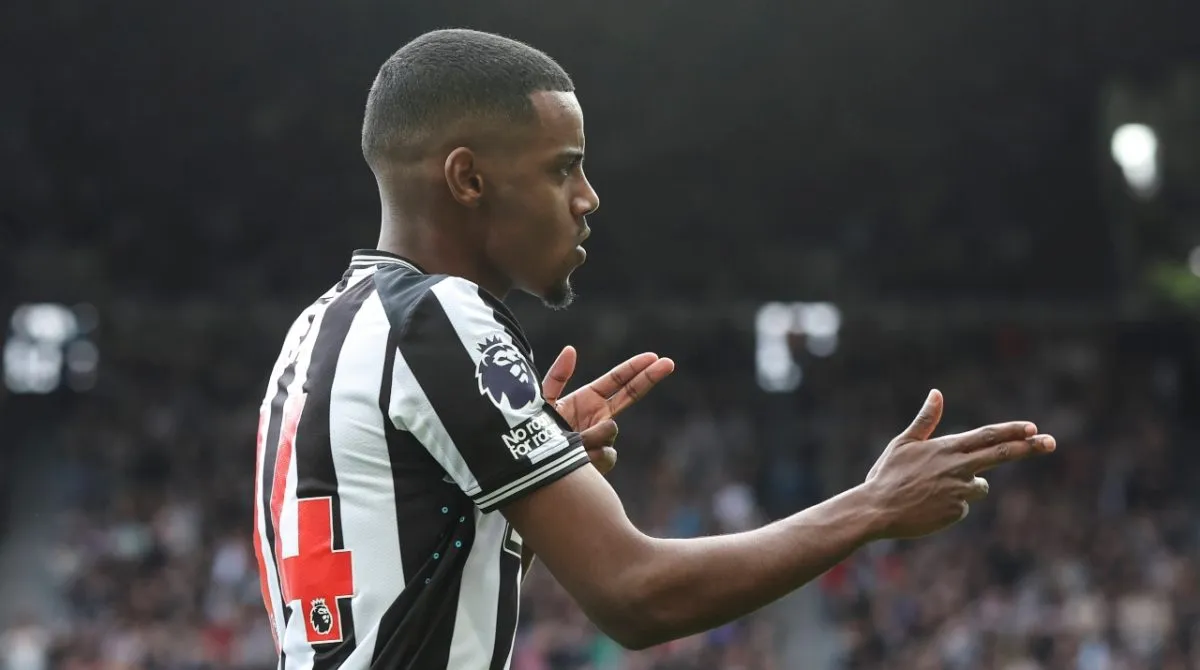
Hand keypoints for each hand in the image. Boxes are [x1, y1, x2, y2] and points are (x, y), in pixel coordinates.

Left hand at [541, 345, 674, 474]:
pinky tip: (579, 458)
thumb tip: (571, 349)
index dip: (635, 368)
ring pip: (611, 430)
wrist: (532, 464)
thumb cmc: (534, 432)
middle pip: (632, 394)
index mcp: (588, 399)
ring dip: (593, 433)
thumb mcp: (542, 401)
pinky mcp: (601, 461)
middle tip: (669, 363)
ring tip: (572, 440)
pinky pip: (607, 454)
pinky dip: (592, 455)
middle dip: (649, 378)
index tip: (652, 357)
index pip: (617, 380)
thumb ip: (557, 376)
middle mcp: (600, 417)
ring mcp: (603, 439)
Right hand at [863, 389, 1055, 539]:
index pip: (987, 435)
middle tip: (1051, 442)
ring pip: (979, 486)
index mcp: (945, 448)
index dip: (1011, 430)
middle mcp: (957, 467)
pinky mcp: (957, 512)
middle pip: (1001, 454)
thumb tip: (937, 393)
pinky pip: (963, 506)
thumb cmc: (887, 475)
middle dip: (1029, 448)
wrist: (876, 511)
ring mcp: (959, 491)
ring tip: (932, 491)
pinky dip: (950, 505)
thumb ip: (925, 420)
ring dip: (967, 485)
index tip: (1032, 427)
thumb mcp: (903, 443)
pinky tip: (928, 506)